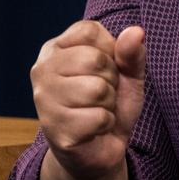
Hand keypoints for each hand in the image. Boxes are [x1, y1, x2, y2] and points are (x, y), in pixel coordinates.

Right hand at [30, 20, 145, 179]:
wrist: (99, 148)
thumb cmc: (108, 103)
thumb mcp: (127, 74)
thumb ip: (131, 53)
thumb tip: (136, 31)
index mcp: (56, 48)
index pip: (90, 31)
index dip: (111, 51)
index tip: (104, 69)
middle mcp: (42, 70)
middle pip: (94, 59)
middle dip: (111, 79)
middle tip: (101, 94)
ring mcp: (44, 100)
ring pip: (97, 89)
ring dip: (109, 103)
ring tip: (97, 110)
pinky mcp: (55, 128)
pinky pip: (98, 118)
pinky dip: (106, 124)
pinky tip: (94, 129)